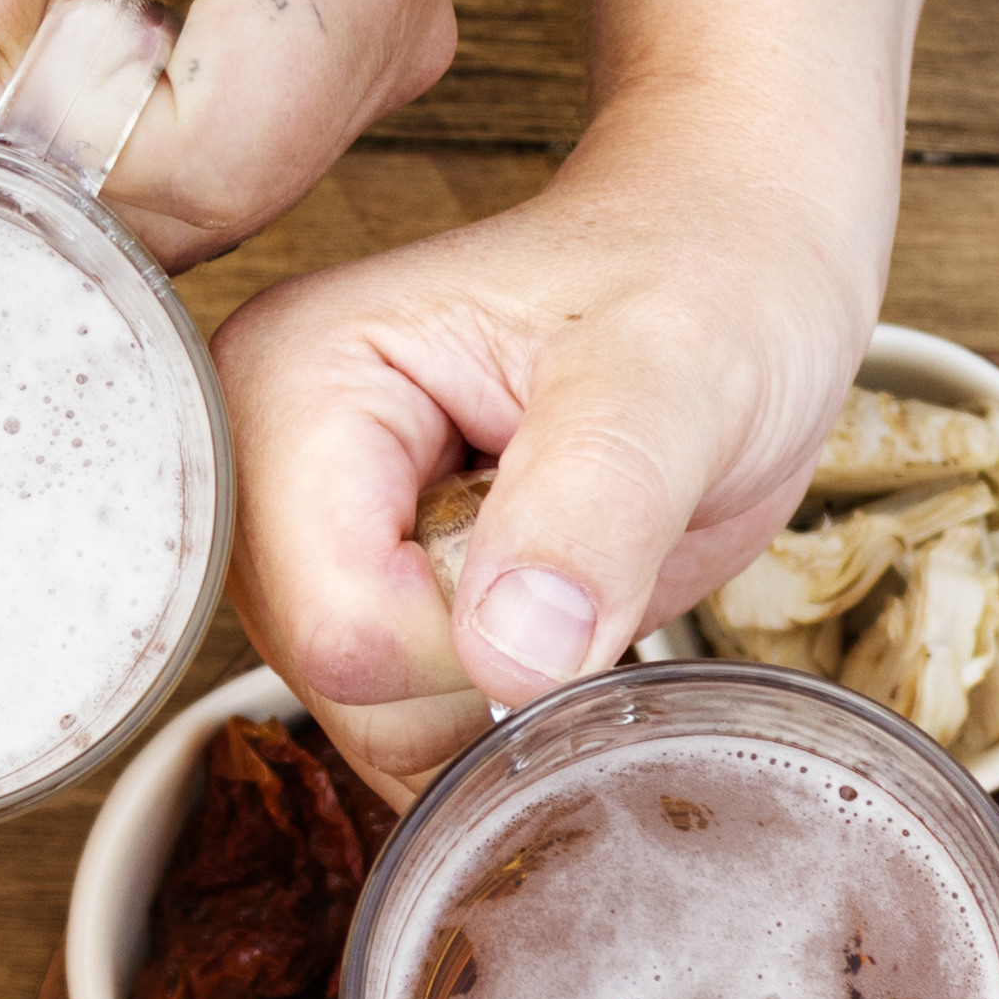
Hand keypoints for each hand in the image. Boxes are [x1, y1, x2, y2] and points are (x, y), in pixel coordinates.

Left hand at [0, 0, 451, 265]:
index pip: (191, 180)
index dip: (44, 183)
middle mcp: (395, 28)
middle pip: (208, 200)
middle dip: (62, 176)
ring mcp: (373, 39)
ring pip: (204, 180)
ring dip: (85, 145)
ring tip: (8, 39)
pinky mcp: (328, 39)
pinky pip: (213, 132)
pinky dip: (117, 112)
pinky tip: (62, 35)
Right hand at [214, 146, 879, 798]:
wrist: (737, 270)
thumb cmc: (709, 281)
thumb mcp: (680, 371)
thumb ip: (597, 500)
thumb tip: (514, 652)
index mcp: (291, 379)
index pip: (342, 624)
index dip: (486, 632)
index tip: (581, 533)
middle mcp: (261, 467)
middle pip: (344, 689)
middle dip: (493, 658)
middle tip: (581, 533)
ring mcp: (303, 540)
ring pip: (374, 722)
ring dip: (506, 682)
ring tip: (568, 552)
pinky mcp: (356, 592)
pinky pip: (404, 728)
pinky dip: (502, 703)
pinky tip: (550, 598)